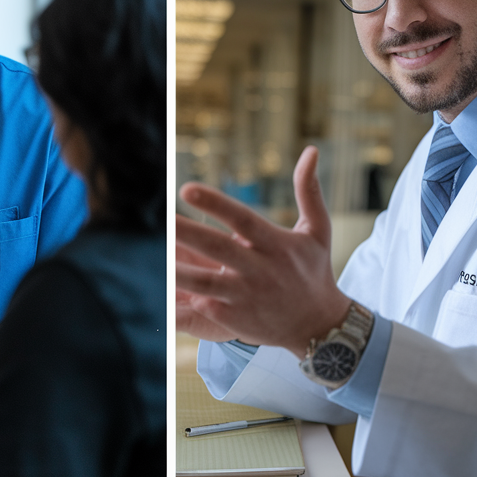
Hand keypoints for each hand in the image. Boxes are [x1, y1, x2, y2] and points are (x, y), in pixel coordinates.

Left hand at [176, 146, 352, 355]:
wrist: (318, 326)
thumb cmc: (315, 270)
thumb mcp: (318, 230)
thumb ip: (309, 190)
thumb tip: (311, 150)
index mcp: (276, 244)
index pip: (242, 219)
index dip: (216, 204)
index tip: (186, 188)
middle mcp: (260, 269)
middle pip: (218, 248)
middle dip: (188, 233)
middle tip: (163, 218)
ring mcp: (246, 296)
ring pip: (205, 282)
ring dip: (179, 271)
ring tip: (158, 257)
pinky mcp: (236, 319)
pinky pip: (206, 306)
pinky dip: (189, 298)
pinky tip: (167, 288)